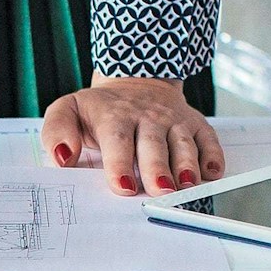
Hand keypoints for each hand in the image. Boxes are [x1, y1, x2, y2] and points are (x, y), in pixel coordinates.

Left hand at [40, 75, 225, 196]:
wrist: (135, 80)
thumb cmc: (99, 109)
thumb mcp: (68, 110)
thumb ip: (57, 132)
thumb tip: (61, 157)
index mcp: (114, 116)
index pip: (118, 140)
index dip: (121, 163)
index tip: (124, 186)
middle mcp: (147, 117)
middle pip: (154, 144)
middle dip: (158, 168)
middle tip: (160, 191)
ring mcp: (173, 120)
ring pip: (183, 142)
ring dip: (187, 164)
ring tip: (187, 185)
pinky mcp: (194, 123)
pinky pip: (208, 138)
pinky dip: (213, 155)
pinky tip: (212, 172)